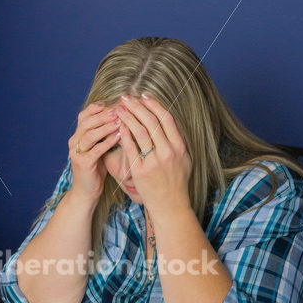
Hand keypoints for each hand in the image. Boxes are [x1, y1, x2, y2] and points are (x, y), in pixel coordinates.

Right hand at [68, 103, 120, 202]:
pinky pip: (96, 149)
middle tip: (119, 108)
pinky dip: (108, 141)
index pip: (84, 115)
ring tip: (120, 120)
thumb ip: (104, 134)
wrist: (87, 192)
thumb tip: (121, 115)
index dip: (97, 107)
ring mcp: (77, 153)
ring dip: (106, 126)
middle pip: (86, 121)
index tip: (113, 102)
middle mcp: (74, 142)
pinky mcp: (83, 163)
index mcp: (77, 136)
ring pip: (90, 133)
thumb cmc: (96, 169)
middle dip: (103, 114)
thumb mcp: (99, 148)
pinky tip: (120, 136)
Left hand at [117, 95, 191, 218]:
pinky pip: (130, 148)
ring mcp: (154, 162)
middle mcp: (168, 152)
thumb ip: (176, 142)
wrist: (170, 206)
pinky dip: (124, 134)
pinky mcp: (141, 172)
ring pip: (140, 132)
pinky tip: (118, 126)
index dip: (154, 105)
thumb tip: (167, 122)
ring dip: (128, 117)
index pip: (166, 119)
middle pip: (151, 122)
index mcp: (180, 147)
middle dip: (137, 107)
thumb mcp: (184, 160)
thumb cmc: (176, 183)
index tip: (143, 96)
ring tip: (118, 109)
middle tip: (126, 98)